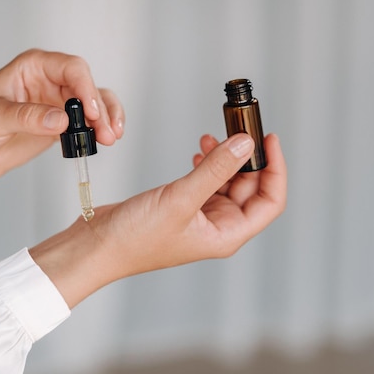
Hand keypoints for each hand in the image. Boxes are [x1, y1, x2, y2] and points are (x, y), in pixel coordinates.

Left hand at [0, 49, 123, 192]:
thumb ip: (26, 116)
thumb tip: (61, 119)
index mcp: (32, 67)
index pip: (70, 68)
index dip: (86, 88)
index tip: (90, 112)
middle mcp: (48, 81)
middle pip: (88, 86)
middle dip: (101, 108)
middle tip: (106, 133)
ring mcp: (56, 104)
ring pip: (94, 103)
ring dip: (107, 119)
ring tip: (111, 138)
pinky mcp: (59, 126)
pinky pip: (88, 124)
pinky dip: (100, 130)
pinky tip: (105, 141)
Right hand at [30, 132, 286, 307]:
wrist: (98, 245)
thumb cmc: (135, 238)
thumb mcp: (181, 199)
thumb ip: (215, 170)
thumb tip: (245, 145)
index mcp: (227, 234)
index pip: (269, 201)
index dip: (275, 170)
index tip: (270, 140)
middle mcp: (218, 226)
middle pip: (250, 187)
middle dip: (247, 157)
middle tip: (239, 128)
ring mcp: (200, 216)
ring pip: (227, 180)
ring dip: (224, 157)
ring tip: (212, 136)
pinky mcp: (183, 205)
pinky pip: (207, 180)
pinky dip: (206, 163)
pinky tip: (199, 151)